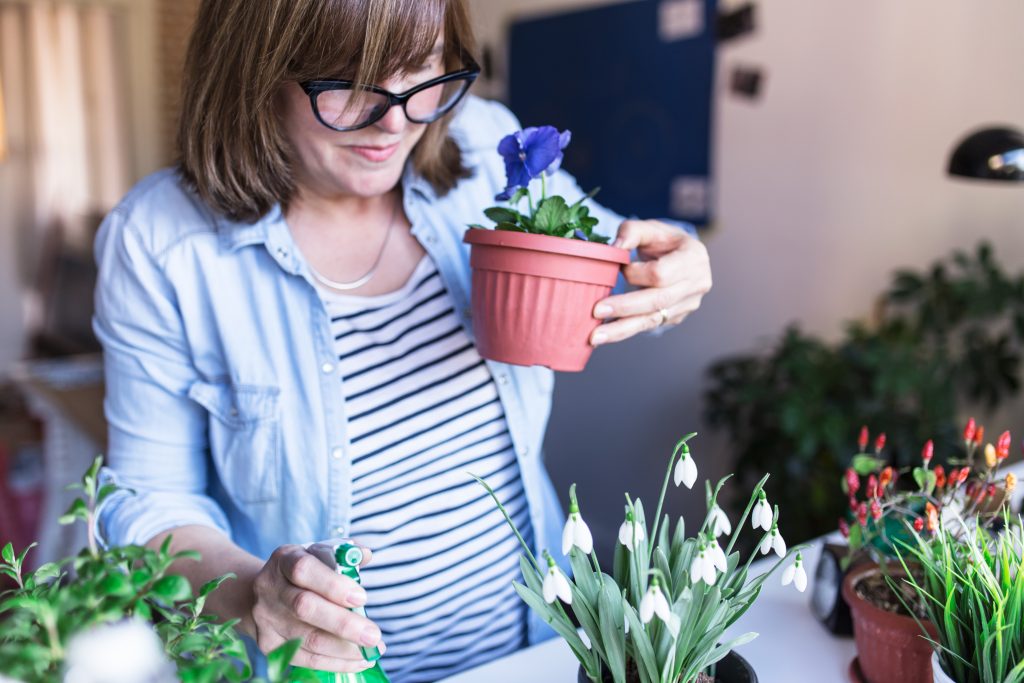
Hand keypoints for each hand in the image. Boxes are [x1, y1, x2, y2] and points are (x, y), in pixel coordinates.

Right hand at [251, 544, 383, 672]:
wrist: (263, 595)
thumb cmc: (305, 573)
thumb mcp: (320, 555)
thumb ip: (344, 554)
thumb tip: (365, 555)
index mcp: (285, 560)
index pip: (304, 570)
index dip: (333, 585)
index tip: (361, 598)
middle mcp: (270, 589)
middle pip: (305, 608)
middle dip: (343, 624)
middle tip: (373, 636)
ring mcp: (267, 619)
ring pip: (307, 639)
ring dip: (344, 649)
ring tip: (373, 650)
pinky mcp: (268, 644)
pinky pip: (305, 658)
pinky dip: (335, 662)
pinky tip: (358, 661)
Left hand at [591, 220, 711, 345]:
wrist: (680, 256)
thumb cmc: (662, 240)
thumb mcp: (649, 228)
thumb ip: (631, 231)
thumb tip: (613, 249)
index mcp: (693, 257)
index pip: (661, 273)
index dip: (636, 273)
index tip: (619, 269)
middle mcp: (697, 283)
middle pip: (657, 301)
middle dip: (625, 307)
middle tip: (596, 312)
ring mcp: (689, 304)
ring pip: (653, 320)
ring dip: (621, 329)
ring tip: (595, 337)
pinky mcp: (677, 317)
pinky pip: (649, 326)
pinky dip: (625, 330)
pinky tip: (605, 335)